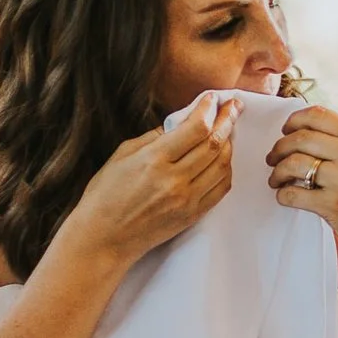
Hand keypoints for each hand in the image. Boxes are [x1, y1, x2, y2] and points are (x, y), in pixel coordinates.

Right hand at [68, 92, 240, 264]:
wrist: (103, 239)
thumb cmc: (105, 195)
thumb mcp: (121, 156)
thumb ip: (154, 138)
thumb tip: (181, 123)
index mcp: (153, 161)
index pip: (195, 128)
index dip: (209, 109)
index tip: (214, 98)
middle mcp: (174, 180)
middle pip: (214, 143)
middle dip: (228, 120)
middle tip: (234, 107)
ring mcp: (187, 199)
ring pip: (222, 164)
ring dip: (229, 143)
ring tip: (228, 130)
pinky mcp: (193, 215)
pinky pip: (221, 187)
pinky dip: (226, 169)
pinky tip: (222, 158)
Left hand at [266, 103, 337, 264]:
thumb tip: (309, 133)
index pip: (318, 115)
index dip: (293, 121)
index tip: (286, 132)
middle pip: (300, 138)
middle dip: (279, 148)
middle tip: (273, 158)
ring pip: (293, 164)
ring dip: (277, 172)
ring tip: (277, 179)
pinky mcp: (334, 206)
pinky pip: (293, 194)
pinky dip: (282, 194)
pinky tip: (286, 196)